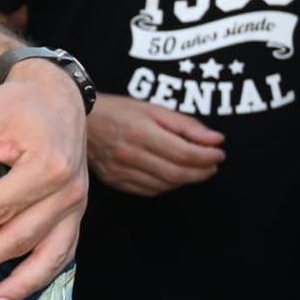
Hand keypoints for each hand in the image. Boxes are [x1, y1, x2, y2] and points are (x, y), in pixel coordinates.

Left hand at [0, 60, 88, 299]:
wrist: (57, 96)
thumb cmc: (16, 105)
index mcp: (46, 167)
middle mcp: (67, 193)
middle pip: (20, 237)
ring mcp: (76, 207)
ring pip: (50, 255)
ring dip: (20, 284)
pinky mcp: (76, 214)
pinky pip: (64, 253)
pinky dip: (43, 275)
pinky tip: (20, 291)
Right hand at [84, 93, 224, 196]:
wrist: (80, 120)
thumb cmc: (119, 111)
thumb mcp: (154, 109)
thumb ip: (186, 125)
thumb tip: (216, 140)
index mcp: (141, 133)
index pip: (185, 154)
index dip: (208, 157)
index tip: (219, 153)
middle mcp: (130, 155)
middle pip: (178, 173)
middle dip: (202, 171)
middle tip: (212, 164)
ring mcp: (120, 170)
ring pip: (165, 185)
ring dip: (186, 179)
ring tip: (195, 169)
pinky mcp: (114, 180)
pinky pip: (149, 190)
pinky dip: (166, 186)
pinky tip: (171, 175)